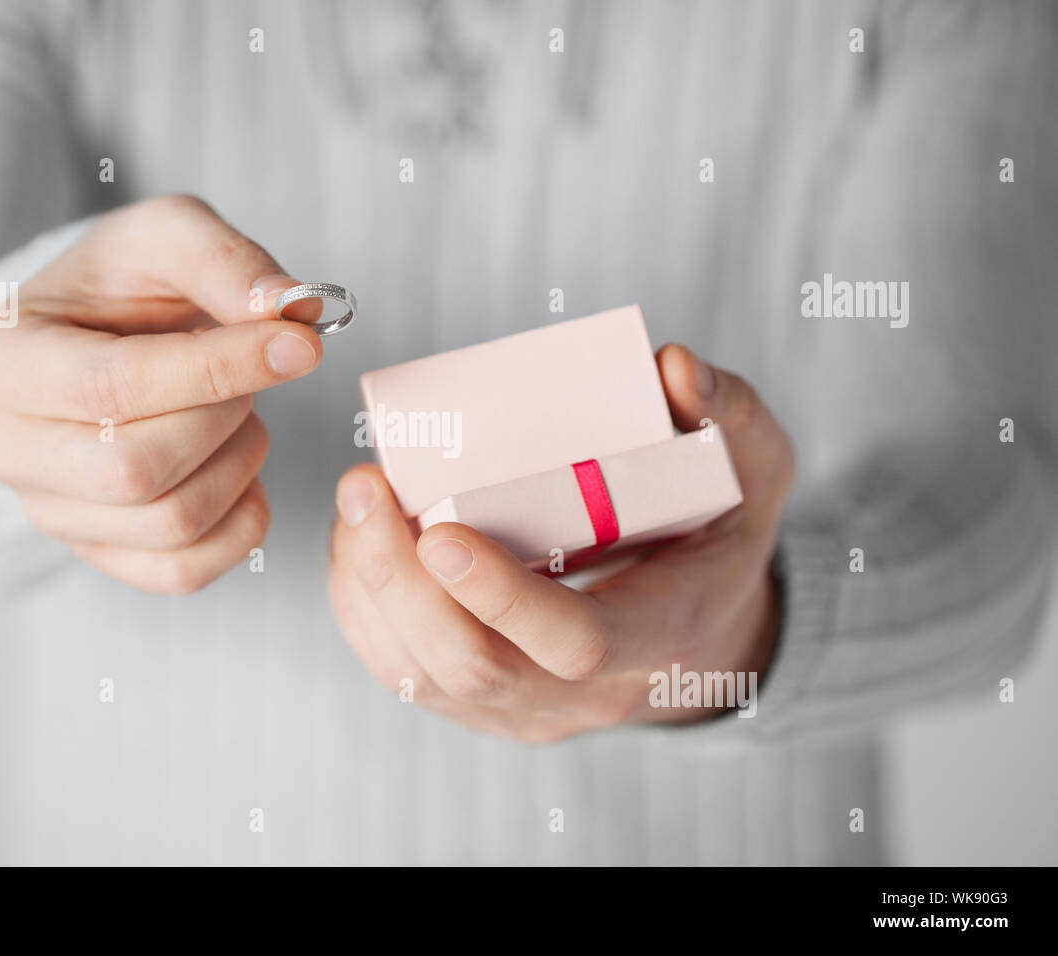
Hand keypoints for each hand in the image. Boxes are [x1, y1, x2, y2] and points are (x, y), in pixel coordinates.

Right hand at [0, 195, 323, 593]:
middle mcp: (6, 449)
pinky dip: (241, 525)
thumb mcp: (166, 237)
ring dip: (240, 462)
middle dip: (224, 417)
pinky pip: (185, 571)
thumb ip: (226, 261)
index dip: (220, 370)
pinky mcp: (99, 552)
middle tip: (251, 374)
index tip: (299, 345)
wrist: (98, 339)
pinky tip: (240, 468)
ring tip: (241, 412)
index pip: (114, 387)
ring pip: (171, 522)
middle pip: (137, 468)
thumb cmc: (124, 286)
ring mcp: (49, 512)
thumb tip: (291, 310)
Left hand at [328, 344, 794, 741]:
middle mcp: (587, 695)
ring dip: (369, 589)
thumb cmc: (719, 540)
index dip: (503, 597)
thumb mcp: (754, 470)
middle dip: (400, 579)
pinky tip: (356, 542)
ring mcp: (529, 711)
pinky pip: (404, 673)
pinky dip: (364, 609)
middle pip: (474, 666)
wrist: (703, 635)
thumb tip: (668, 366)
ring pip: (423, 677)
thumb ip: (729, 412)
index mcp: (660, 634)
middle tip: (364, 487)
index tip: (439, 529)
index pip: (575, 642)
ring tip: (354, 502)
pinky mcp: (484, 708)